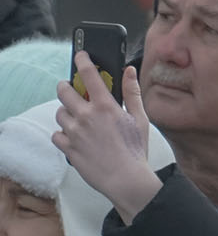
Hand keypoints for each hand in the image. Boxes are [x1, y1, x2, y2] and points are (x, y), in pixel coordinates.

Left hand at [52, 60, 161, 222]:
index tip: (80, 56)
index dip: (82, 61)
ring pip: (59, 113)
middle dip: (66, 87)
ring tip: (79, 119)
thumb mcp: (141, 119)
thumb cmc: (136, 150)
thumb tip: (129, 71)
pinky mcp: (67, 147)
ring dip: (67, 112)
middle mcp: (86, 116)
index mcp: (105, 106)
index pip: (89, 75)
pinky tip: (75, 137)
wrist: (126, 179)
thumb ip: (132, 93)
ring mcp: (74, 132)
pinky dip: (63, 134)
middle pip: (63, 90)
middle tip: (72, 90)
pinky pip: (56, 134)